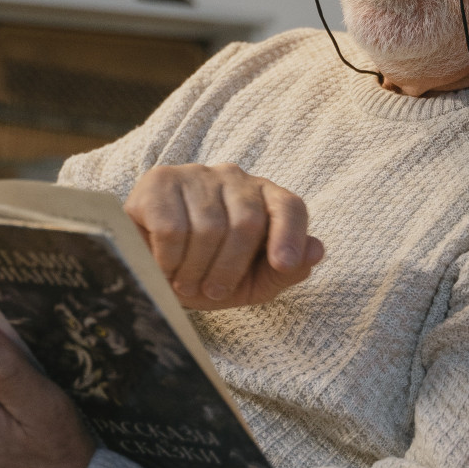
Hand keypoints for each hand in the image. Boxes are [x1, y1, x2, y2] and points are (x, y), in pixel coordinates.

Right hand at [125, 163, 325, 309]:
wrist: (152, 267)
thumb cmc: (209, 273)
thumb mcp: (251, 283)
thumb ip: (286, 271)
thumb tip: (316, 250)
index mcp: (264, 197)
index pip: (289, 207)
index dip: (289, 235)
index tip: (282, 264)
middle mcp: (234, 178)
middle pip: (247, 221)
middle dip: (229, 269)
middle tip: (211, 292)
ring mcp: (196, 175)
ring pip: (208, 227)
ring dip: (195, 270)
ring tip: (185, 283)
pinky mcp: (160, 181)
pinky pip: (171, 228)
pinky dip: (168, 260)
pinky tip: (163, 266)